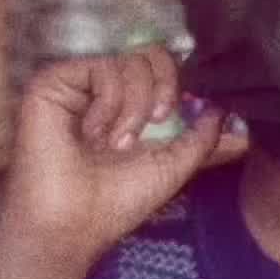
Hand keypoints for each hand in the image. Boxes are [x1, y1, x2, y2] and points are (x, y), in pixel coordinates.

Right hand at [0, 47, 222, 266]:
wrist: (72, 225)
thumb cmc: (116, 202)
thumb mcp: (173, 166)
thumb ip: (203, 138)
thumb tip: (226, 112)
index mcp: (130, 106)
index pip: (162, 67)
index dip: (177, 83)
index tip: (178, 117)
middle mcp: (104, 91)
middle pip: (150, 53)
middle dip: (164, 87)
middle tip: (157, 122)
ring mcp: (78, 84)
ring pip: (130, 60)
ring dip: (135, 107)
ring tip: (116, 143)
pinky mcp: (53, 82)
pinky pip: (102, 67)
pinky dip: (108, 103)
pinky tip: (92, 134)